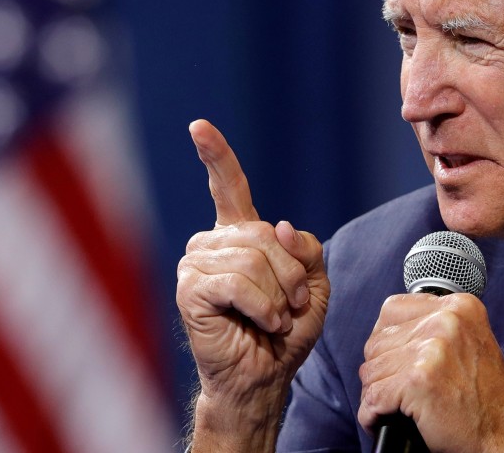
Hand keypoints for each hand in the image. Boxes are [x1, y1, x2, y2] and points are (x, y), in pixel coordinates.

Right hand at [177, 120, 328, 450]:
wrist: (265, 376)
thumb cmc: (285, 330)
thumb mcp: (313, 283)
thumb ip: (305, 249)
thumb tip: (280, 226)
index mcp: (240, 235)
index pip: (229, 187)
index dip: (216, 155)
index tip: (198, 127)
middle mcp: (212, 243)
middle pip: (266, 234)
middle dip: (292, 273)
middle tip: (293, 304)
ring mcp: (196, 264)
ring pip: (254, 259)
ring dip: (279, 294)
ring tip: (276, 317)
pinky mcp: (190, 289)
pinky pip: (238, 283)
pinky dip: (261, 306)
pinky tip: (261, 323)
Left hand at [358, 293, 503, 452]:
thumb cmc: (487, 398)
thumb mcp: (469, 342)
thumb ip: (434, 327)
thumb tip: (387, 330)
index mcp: (458, 307)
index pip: (392, 310)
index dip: (387, 340)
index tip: (395, 360)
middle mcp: (446, 321)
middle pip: (377, 341)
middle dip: (381, 371)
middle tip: (398, 391)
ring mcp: (432, 349)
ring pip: (371, 370)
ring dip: (376, 395)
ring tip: (397, 406)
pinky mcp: (418, 380)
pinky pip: (372, 398)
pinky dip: (373, 415)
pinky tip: (388, 420)